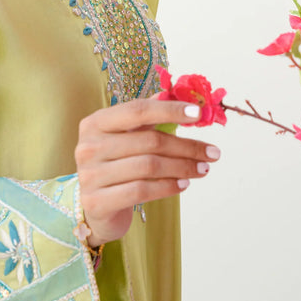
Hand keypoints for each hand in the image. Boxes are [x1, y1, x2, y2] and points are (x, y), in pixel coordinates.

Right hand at [75, 97, 220, 246]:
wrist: (95, 207)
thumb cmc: (115, 165)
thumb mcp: (126, 136)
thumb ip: (147, 115)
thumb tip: (177, 93)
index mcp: (95, 122)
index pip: (138, 110)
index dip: (170, 110)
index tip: (198, 113)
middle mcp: (88, 146)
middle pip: (149, 141)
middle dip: (187, 146)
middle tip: (212, 153)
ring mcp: (90, 175)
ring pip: (149, 166)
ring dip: (183, 167)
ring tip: (202, 169)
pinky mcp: (97, 201)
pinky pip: (142, 191)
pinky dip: (168, 186)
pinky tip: (183, 184)